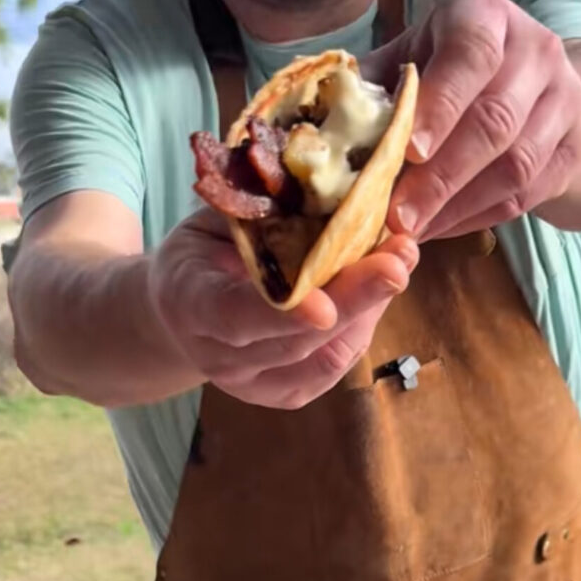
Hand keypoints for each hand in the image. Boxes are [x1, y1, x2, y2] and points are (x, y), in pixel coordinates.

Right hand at [149, 209, 417, 408]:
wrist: (181, 309)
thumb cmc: (204, 250)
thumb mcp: (215, 219)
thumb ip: (260, 213)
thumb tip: (328, 184)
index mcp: (190, 304)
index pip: (234, 315)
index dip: (282, 314)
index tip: (325, 307)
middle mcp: (221, 356)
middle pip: (296, 340)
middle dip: (354, 298)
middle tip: (399, 259)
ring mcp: (252, 384)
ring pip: (323, 357)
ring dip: (370, 309)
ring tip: (400, 261)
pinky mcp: (284, 396)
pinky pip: (334, 367)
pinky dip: (363, 327)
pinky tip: (378, 291)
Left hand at [368, 0, 580, 239]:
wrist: (529, 83)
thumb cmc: (448, 70)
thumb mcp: (411, 59)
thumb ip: (374, 88)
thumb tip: (324, 133)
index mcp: (485, 16)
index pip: (472, 56)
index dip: (441, 106)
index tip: (409, 151)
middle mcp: (535, 50)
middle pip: (495, 121)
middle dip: (442, 177)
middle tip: (398, 217)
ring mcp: (564, 100)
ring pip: (516, 165)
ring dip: (459, 206)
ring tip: (415, 232)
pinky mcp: (572, 149)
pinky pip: (526, 195)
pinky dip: (478, 218)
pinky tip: (441, 229)